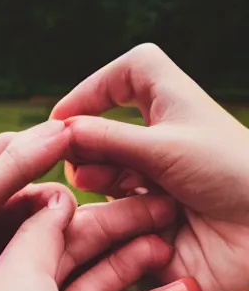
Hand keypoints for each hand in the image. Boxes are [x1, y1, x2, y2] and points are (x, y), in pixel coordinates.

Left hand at [0, 120, 72, 290]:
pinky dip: (46, 272)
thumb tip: (59, 129)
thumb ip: (14, 166)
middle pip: (31, 198)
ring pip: (33, 236)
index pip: (17, 153)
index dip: (50, 149)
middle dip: (57, 203)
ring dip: (58, 238)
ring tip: (93, 240)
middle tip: (84, 209)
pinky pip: (24, 274)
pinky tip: (78, 274)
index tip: (84, 148)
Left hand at [0, 193, 200, 290]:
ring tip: (171, 246)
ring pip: (101, 286)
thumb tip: (56, 197)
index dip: (84, 207)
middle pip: (76, 255)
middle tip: (162, 212)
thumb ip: (31, 240)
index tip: (120, 188)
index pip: (45, 230)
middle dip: (120, 232)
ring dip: (137, 265)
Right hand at [51, 43, 248, 290]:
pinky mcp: (149, 209)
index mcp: (168, 100)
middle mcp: (157, 134)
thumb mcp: (163, 146)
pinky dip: (114, 208)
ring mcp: (151, 172)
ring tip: (106, 186)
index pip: (125, 74)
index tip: (62, 115)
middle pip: (101, 125)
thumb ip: (106, 137)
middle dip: (85, 142)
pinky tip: (131, 216)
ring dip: (99, 176)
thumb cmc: (232, 173)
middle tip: (73, 157)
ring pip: (102, 168)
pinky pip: (114, 205)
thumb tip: (58, 129)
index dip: (91, 89)